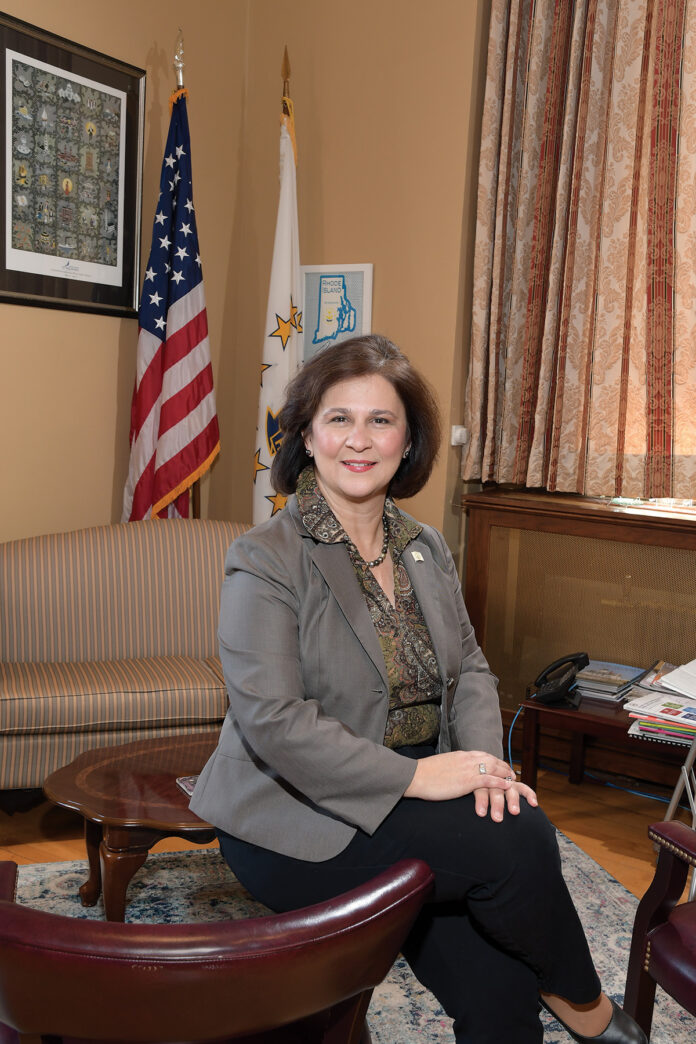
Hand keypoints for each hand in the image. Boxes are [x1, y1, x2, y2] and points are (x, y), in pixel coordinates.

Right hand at [404, 750, 536, 814]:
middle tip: (512, 772)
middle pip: (491, 759)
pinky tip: (508, 786)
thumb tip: (452, 773)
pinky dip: (501, 782)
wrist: (415, 776)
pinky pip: (489, 780)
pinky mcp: (468, 780)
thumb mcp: (440, 767)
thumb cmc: (423, 775)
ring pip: (494, 768)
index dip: (493, 760)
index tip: (500, 765)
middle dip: (503, 766)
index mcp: (460, 755)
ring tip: (514, 780)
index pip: (482, 755)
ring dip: (506, 774)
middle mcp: (467, 758)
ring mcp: (468, 768)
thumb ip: (450, 768)